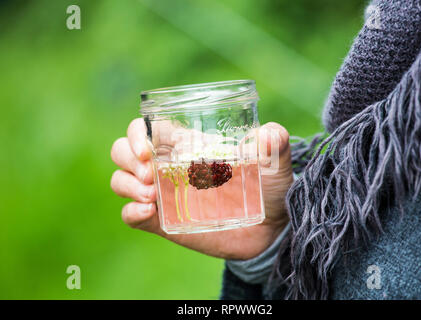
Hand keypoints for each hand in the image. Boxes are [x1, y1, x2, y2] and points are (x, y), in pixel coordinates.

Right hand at [110, 119, 292, 259]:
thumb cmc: (269, 189)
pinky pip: (130, 216)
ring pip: (121, 180)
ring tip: (153, 196)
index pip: (148, 129)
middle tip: (149, 174)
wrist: (269, 230)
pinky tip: (148, 212)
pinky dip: (131, 212)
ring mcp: (162, 195)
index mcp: (187, 146)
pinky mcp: (163, 223)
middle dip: (127, 158)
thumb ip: (276, 144)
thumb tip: (269, 133)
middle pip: (123, 151)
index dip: (138, 133)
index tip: (148, 149)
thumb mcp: (275, 165)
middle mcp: (168, 167)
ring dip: (127, 184)